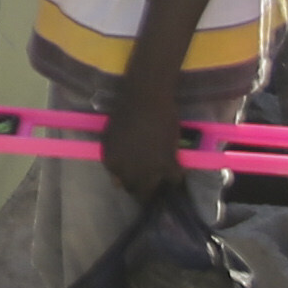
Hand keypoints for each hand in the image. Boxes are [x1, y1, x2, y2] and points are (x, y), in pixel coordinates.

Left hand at [101, 74, 189, 205]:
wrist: (145, 97)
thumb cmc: (126, 111)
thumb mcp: (111, 138)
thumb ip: (115, 160)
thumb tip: (117, 183)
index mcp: (111, 163)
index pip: (120, 184)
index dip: (132, 180)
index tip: (139, 176)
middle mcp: (127, 171)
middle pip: (137, 191)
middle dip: (144, 186)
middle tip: (153, 177)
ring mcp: (147, 169)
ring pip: (154, 188)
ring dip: (160, 183)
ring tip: (164, 175)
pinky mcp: (167, 163)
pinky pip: (175, 178)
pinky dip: (177, 174)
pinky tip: (177, 165)